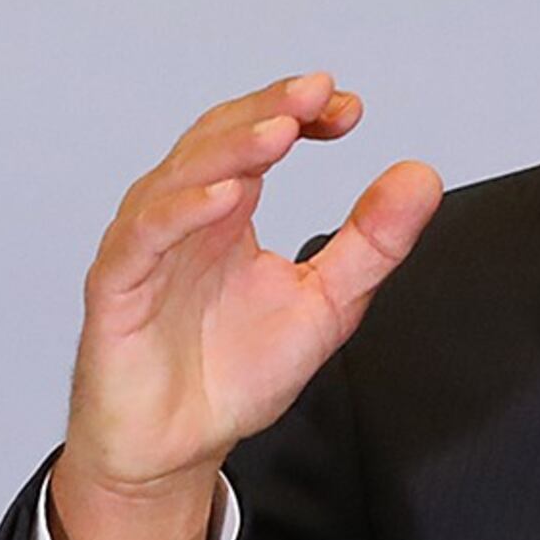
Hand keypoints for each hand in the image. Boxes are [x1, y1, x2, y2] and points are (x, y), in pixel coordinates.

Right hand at [48, 72, 441, 539]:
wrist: (177, 446)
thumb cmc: (233, 373)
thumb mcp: (327, 304)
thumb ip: (371, 243)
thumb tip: (421, 176)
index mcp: (227, 213)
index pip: (257, 137)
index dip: (297, 112)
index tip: (348, 108)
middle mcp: (182, 218)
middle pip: (217, 141)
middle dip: (268, 110)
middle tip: (317, 92)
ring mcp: (146, 248)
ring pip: (180, 178)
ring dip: (231, 149)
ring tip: (280, 131)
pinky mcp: (117, 289)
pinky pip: (144, 239)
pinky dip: (182, 212)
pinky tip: (225, 195)